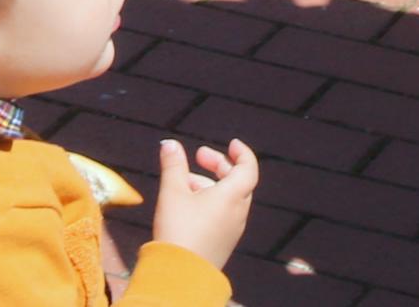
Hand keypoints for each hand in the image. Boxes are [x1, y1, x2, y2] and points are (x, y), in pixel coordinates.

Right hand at [152, 137, 256, 267]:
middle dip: (219, 165)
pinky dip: (211, 201)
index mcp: (232, 196)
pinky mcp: (223, 242)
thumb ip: (173, 165)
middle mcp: (238, 212)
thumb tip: (170, 143)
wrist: (181, 274)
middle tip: (199, 156)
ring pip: (228, 198)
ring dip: (211, 184)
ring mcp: (232, 229)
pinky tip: (187, 204)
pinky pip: (223, 214)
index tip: (232, 144)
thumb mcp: (172, 191)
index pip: (249, 169)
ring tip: (184, 182)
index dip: (243, 153)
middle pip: (238, 181)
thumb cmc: (179, 229)